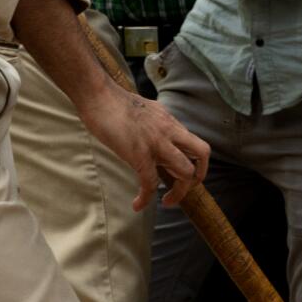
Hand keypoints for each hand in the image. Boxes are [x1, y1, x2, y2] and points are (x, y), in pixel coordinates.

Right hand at [76, 84, 210, 210]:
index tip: (184, 175)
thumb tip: (154, 133)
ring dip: (179, 192)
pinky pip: (150, 182)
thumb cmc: (114, 103)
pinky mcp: (140, 154)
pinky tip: (137, 205)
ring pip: (185, 171)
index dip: (196, 163)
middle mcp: (170, 132)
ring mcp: (157, 143)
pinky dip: (146, 198)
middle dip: (198, 176)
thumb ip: (155, 124)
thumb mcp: (146, 111)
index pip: (195, 144)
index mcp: (171, 123)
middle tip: (183, 189)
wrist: (99, 95)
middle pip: (202, 154)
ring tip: (167, 203)